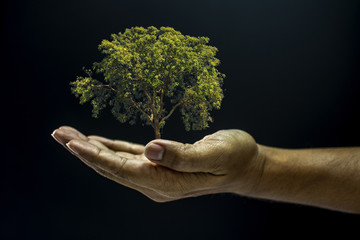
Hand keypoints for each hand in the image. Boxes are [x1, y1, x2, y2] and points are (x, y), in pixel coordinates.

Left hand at [51, 126, 263, 201]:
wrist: (245, 167)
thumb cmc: (235, 158)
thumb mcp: (214, 153)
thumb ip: (182, 156)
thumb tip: (150, 149)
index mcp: (166, 182)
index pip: (123, 170)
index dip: (96, 156)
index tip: (71, 142)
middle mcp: (155, 183)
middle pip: (112, 167)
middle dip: (83, 150)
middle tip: (58, 133)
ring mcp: (156, 176)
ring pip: (116, 162)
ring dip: (92, 149)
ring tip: (68, 135)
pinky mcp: (159, 166)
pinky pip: (128, 158)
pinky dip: (110, 149)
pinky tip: (96, 142)